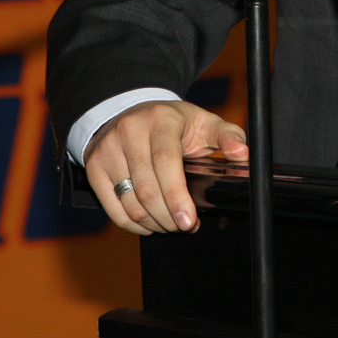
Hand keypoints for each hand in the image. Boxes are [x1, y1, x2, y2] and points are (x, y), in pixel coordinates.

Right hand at [84, 100, 247, 235]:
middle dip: (169, 216)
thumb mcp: (202, 121)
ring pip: (130, 202)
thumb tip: (243, 154)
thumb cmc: (172, 123)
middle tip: (185, 226)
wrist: (127, 111)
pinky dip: (133, 224)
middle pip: (147, 188)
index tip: (189, 220)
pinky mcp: (94, 166)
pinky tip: (150, 223)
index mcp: (160, 120)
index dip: (177, 196)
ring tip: (171, 224)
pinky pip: (113, 209)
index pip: (166, 162)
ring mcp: (108, 150)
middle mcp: (129, 132)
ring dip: (153, 223)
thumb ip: (227, 136)